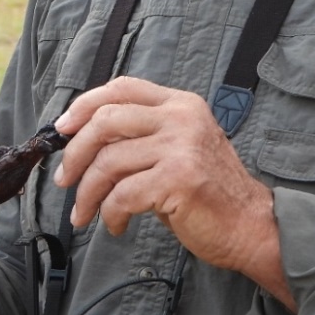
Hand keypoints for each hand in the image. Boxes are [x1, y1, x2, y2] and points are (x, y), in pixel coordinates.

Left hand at [53, 76, 294, 305]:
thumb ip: (141, 136)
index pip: (121, 88)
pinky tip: (116, 225)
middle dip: (75, 153)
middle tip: (65, 180)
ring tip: (85, 213)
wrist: (251, 226)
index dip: (84, 106)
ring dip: (88, 193)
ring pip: (108, 162)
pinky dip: (110, 213)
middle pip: (106, 120)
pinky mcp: (178, 179)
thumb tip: (82, 141)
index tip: (62, 129)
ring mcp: (181, 146)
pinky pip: (122, 194)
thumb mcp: (178, 148)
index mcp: (180, 104)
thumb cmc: (208, 193)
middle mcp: (181, 118)